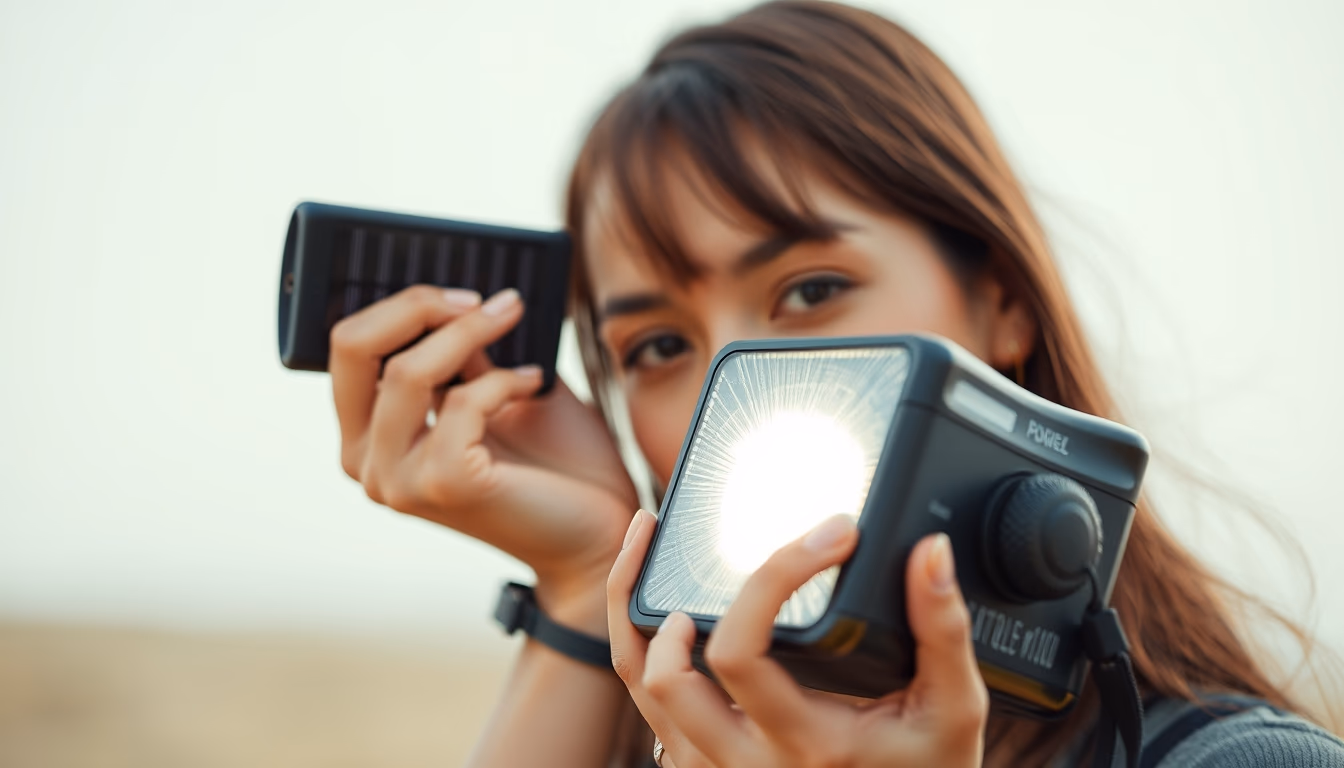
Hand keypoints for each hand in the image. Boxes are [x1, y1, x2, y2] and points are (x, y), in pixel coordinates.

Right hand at [330, 285, 637, 634]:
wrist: (595, 533)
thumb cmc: (553, 464)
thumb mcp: (497, 391)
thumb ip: (464, 355)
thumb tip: (450, 298)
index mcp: (368, 436)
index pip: (348, 347)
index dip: (400, 304)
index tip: (463, 291)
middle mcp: (366, 462)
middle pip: (353, 347)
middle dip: (420, 304)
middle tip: (485, 299)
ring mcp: (397, 481)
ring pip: (408, 371)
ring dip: (472, 333)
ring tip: (516, 321)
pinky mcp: (441, 486)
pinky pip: (461, 403)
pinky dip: (504, 381)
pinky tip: (534, 383)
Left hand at [608, 512, 988, 767]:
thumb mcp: (953, 707)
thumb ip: (942, 629)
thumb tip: (930, 553)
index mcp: (807, 741)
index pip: (740, 651)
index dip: (771, 578)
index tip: (827, 537)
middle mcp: (750, 764)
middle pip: (666, 678)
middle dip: (670, 606)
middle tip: (691, 558)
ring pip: (646, 698)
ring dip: (639, 630)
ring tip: (649, 562)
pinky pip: (659, 719)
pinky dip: (648, 664)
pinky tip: (668, 624)